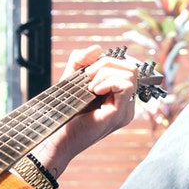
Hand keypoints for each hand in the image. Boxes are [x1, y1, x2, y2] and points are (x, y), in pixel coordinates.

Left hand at [34, 45, 142, 177]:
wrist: (58, 140)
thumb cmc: (65, 114)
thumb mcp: (71, 81)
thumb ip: (80, 62)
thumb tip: (97, 48)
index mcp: (119, 97)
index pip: (126, 68)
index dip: (107, 62)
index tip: (86, 72)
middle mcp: (126, 104)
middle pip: (131, 67)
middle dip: (106, 64)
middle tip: (87, 77)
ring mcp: (125, 111)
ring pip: (130, 73)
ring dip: (105, 73)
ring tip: (89, 86)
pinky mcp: (119, 115)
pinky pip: (126, 85)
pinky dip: (108, 81)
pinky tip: (93, 90)